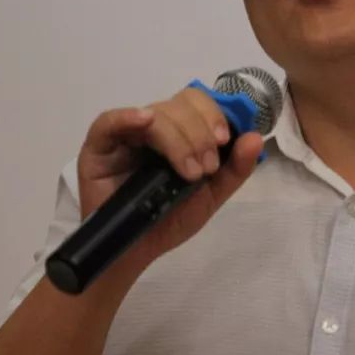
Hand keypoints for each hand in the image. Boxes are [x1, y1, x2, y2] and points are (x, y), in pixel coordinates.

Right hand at [77, 86, 263, 268]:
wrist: (134, 251)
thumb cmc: (168, 220)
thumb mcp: (210, 195)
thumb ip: (235, 168)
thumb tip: (255, 136)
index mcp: (178, 131)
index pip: (197, 103)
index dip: (213, 115)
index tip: (223, 140)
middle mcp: (152, 126)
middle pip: (179, 104)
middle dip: (199, 133)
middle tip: (205, 168)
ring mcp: (124, 134)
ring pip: (155, 113)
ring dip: (178, 140)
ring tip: (188, 173)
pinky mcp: (99, 145)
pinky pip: (110, 120)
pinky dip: (129, 116)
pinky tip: (146, 122)